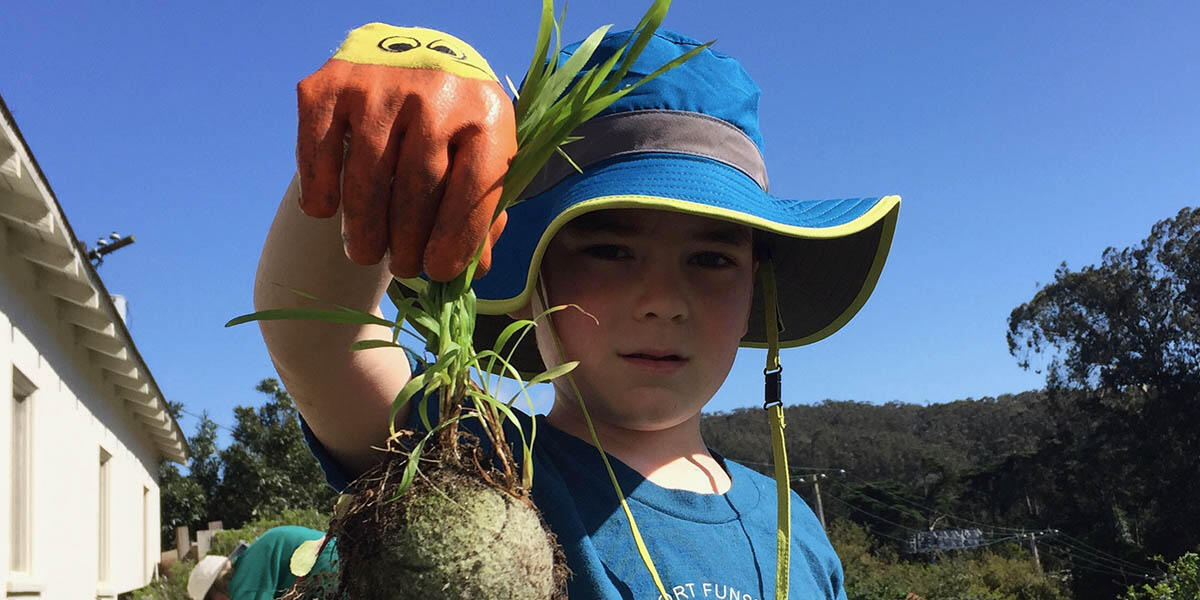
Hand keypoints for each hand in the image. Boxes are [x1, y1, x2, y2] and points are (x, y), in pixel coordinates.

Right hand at [296, 23, 515, 280]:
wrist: (408, 54)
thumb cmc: (453, 125)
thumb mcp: (483, 158)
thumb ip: (484, 213)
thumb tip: (475, 271)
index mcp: (487, 113)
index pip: (474, 187)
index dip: (457, 238)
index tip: (439, 272)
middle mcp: (437, 90)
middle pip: (418, 186)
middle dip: (407, 242)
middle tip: (402, 268)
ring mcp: (382, 83)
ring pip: (368, 176)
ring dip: (364, 228)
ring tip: (366, 253)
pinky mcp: (331, 84)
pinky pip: (319, 151)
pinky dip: (321, 190)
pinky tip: (326, 211)